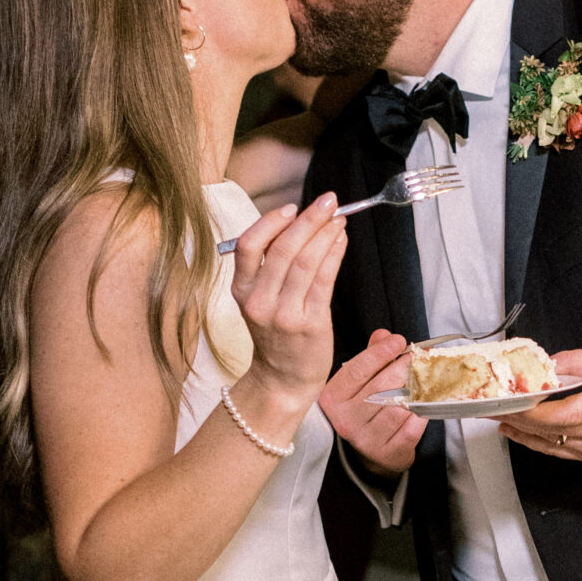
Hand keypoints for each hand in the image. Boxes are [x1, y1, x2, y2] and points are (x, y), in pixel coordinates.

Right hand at [229, 191, 347, 422]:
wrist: (283, 379)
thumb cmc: (276, 335)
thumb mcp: (259, 299)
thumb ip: (269, 266)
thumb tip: (297, 224)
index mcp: (241, 290)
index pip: (249, 245)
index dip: (272, 221)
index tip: (293, 208)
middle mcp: (258, 301)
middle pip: (283, 248)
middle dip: (310, 219)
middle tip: (329, 201)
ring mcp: (284, 314)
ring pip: (306, 262)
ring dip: (326, 234)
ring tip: (339, 219)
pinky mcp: (309, 324)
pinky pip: (323, 280)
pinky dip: (334, 255)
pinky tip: (341, 242)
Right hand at [318, 328, 427, 477]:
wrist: (368, 453)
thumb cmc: (363, 409)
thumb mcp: (359, 382)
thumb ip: (371, 358)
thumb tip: (383, 335)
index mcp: (333, 399)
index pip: (357, 371)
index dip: (379, 353)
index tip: (398, 341)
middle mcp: (345, 420)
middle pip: (381, 387)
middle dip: (402, 368)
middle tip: (416, 358)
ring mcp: (366, 440)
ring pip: (398, 408)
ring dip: (414, 392)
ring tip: (422, 381)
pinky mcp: (387, 453)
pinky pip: (411, 428)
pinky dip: (420, 414)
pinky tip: (422, 405)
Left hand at [497, 347, 581, 464]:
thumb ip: (576, 361)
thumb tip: (545, 365)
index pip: (555, 415)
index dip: (525, 409)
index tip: (504, 399)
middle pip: (548, 431)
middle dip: (516, 418)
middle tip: (491, 406)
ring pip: (552, 446)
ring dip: (523, 434)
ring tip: (501, 421)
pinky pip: (564, 453)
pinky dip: (540, 444)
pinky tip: (524, 435)